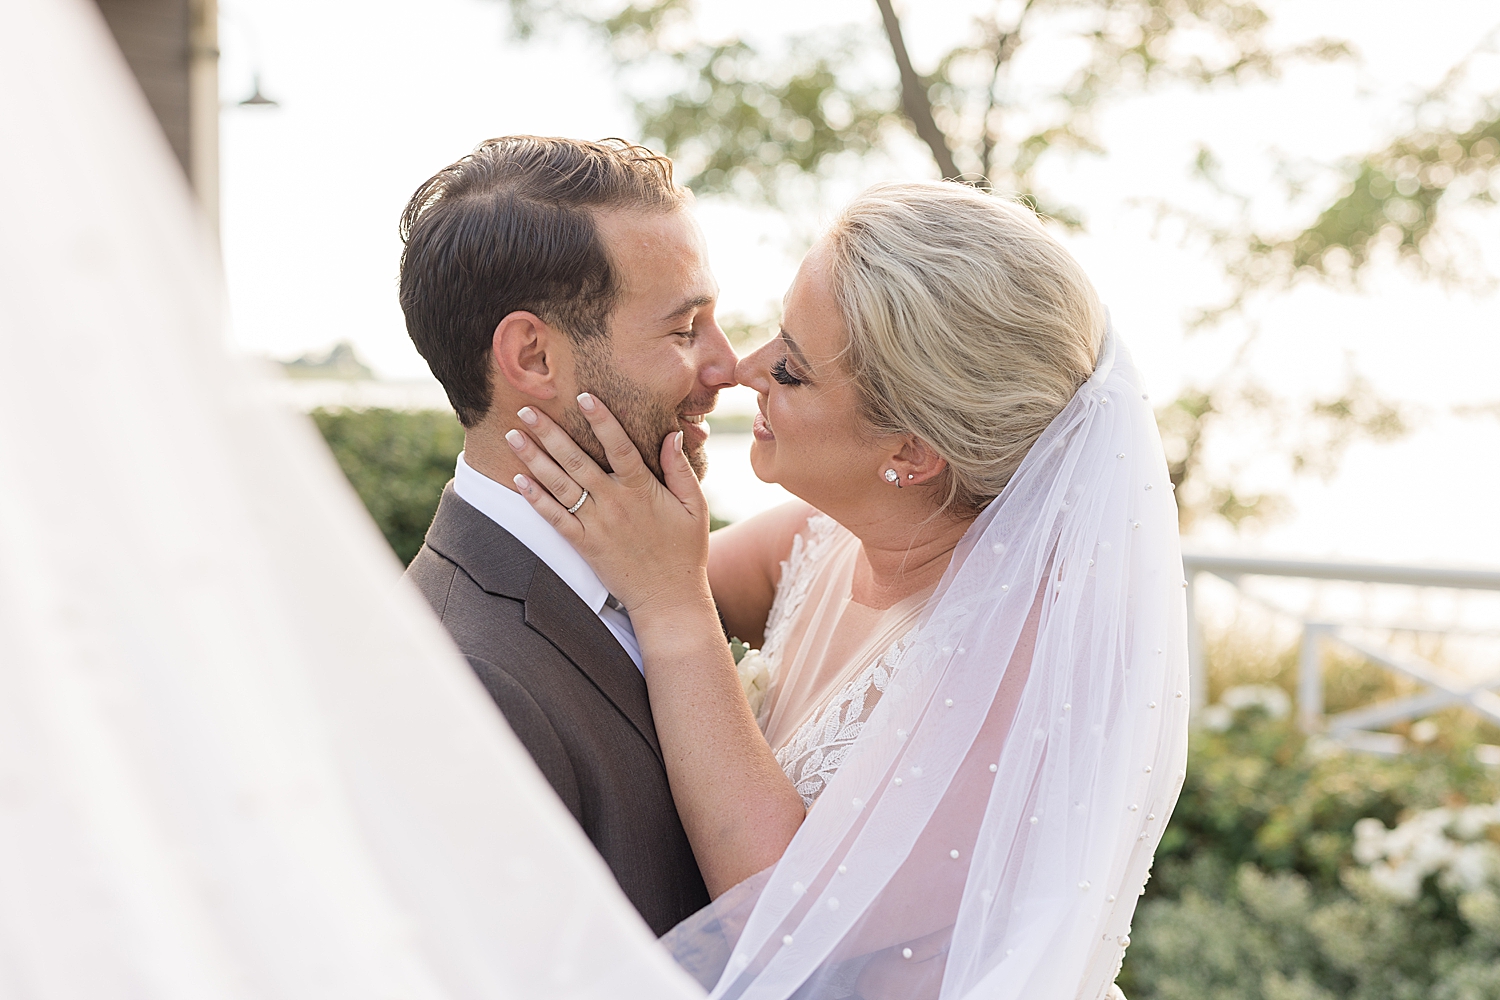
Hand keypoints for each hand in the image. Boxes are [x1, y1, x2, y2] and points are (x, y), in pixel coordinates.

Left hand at [506, 394, 711, 615]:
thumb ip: (680, 469)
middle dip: (550, 433)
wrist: (668, 597)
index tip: (583, 396)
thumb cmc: (685, 550)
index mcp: (642, 490)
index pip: (619, 446)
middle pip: (577, 461)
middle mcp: (614, 503)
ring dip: (534, 459)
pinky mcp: (583, 545)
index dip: (601, 420)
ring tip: (514, 436)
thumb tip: (671, 434)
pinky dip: (535, 499)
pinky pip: (554, 518)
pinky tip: (519, 480)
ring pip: (559, 485)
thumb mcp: (694, 506)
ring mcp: (596, 524)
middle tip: (527, 409)